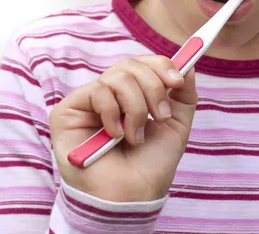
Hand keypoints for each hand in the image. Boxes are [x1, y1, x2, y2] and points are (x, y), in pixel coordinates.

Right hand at [49, 55, 197, 201]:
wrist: (132, 196)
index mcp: (131, 94)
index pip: (142, 63)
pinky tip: (114, 136)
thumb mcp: (176, 125)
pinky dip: (113, 114)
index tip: (177, 81)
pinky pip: (98, 91)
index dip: (161, 66)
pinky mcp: (68, 110)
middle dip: (153, 89)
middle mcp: (109, 93)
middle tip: (160, 117)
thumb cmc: (150, 165)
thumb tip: (190, 64)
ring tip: (136, 137)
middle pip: (131, 65)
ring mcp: (88, 101)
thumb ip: (184, 94)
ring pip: (117, 77)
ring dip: (135, 108)